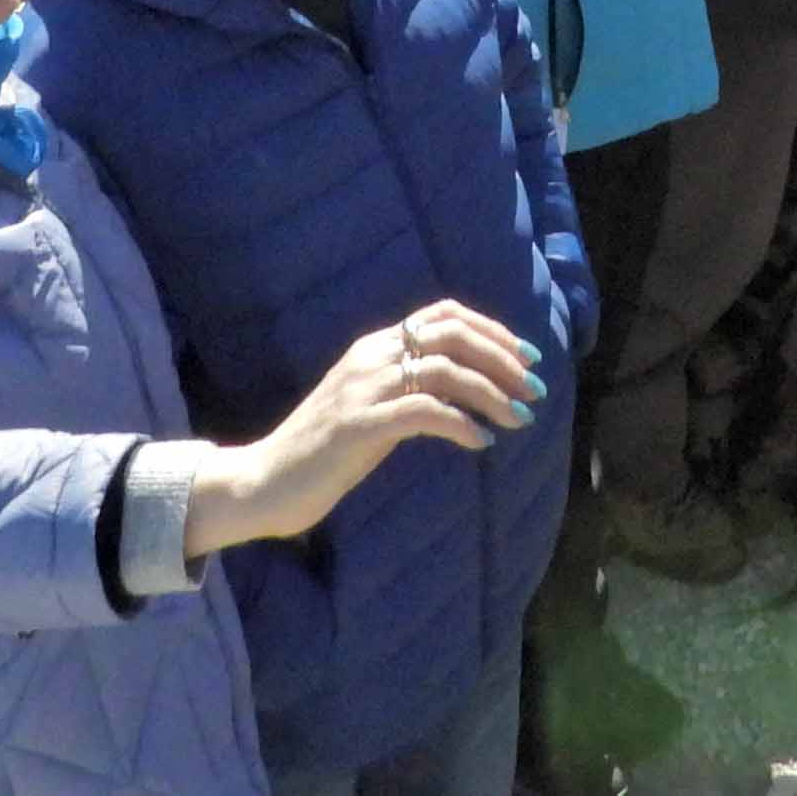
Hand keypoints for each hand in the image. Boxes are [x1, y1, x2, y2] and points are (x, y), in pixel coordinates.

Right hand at [183, 304, 538, 554]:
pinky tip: (481, 443)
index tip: (525, 357)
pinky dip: (461, 423)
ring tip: (519, 418)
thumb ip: (405, 391)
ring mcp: (362, 390)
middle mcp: (369, 358)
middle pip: (451, 334)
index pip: (441, 314)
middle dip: (502, 357)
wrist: (262, 482)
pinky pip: (423, 412)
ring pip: (444, 370)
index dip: (491, 329)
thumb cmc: (321, 454)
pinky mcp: (358, 426)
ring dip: (491, 393)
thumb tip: (462, 393)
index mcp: (373, 348)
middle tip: (533, 388)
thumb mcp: (370, 409)